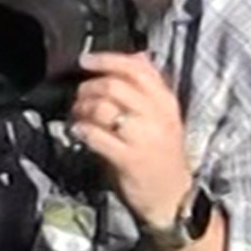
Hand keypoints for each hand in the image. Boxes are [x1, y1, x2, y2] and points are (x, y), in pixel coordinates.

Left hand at [68, 51, 193, 229]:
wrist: (172, 196)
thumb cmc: (160, 152)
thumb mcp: (161, 115)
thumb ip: (148, 86)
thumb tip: (135, 54)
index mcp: (166, 101)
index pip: (138, 68)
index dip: (107, 59)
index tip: (85, 60)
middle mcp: (157, 116)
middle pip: (113, 86)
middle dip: (87, 89)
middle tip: (79, 98)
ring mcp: (144, 138)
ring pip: (102, 107)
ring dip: (81, 109)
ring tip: (78, 117)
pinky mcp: (129, 159)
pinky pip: (95, 135)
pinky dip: (81, 130)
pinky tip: (78, 132)